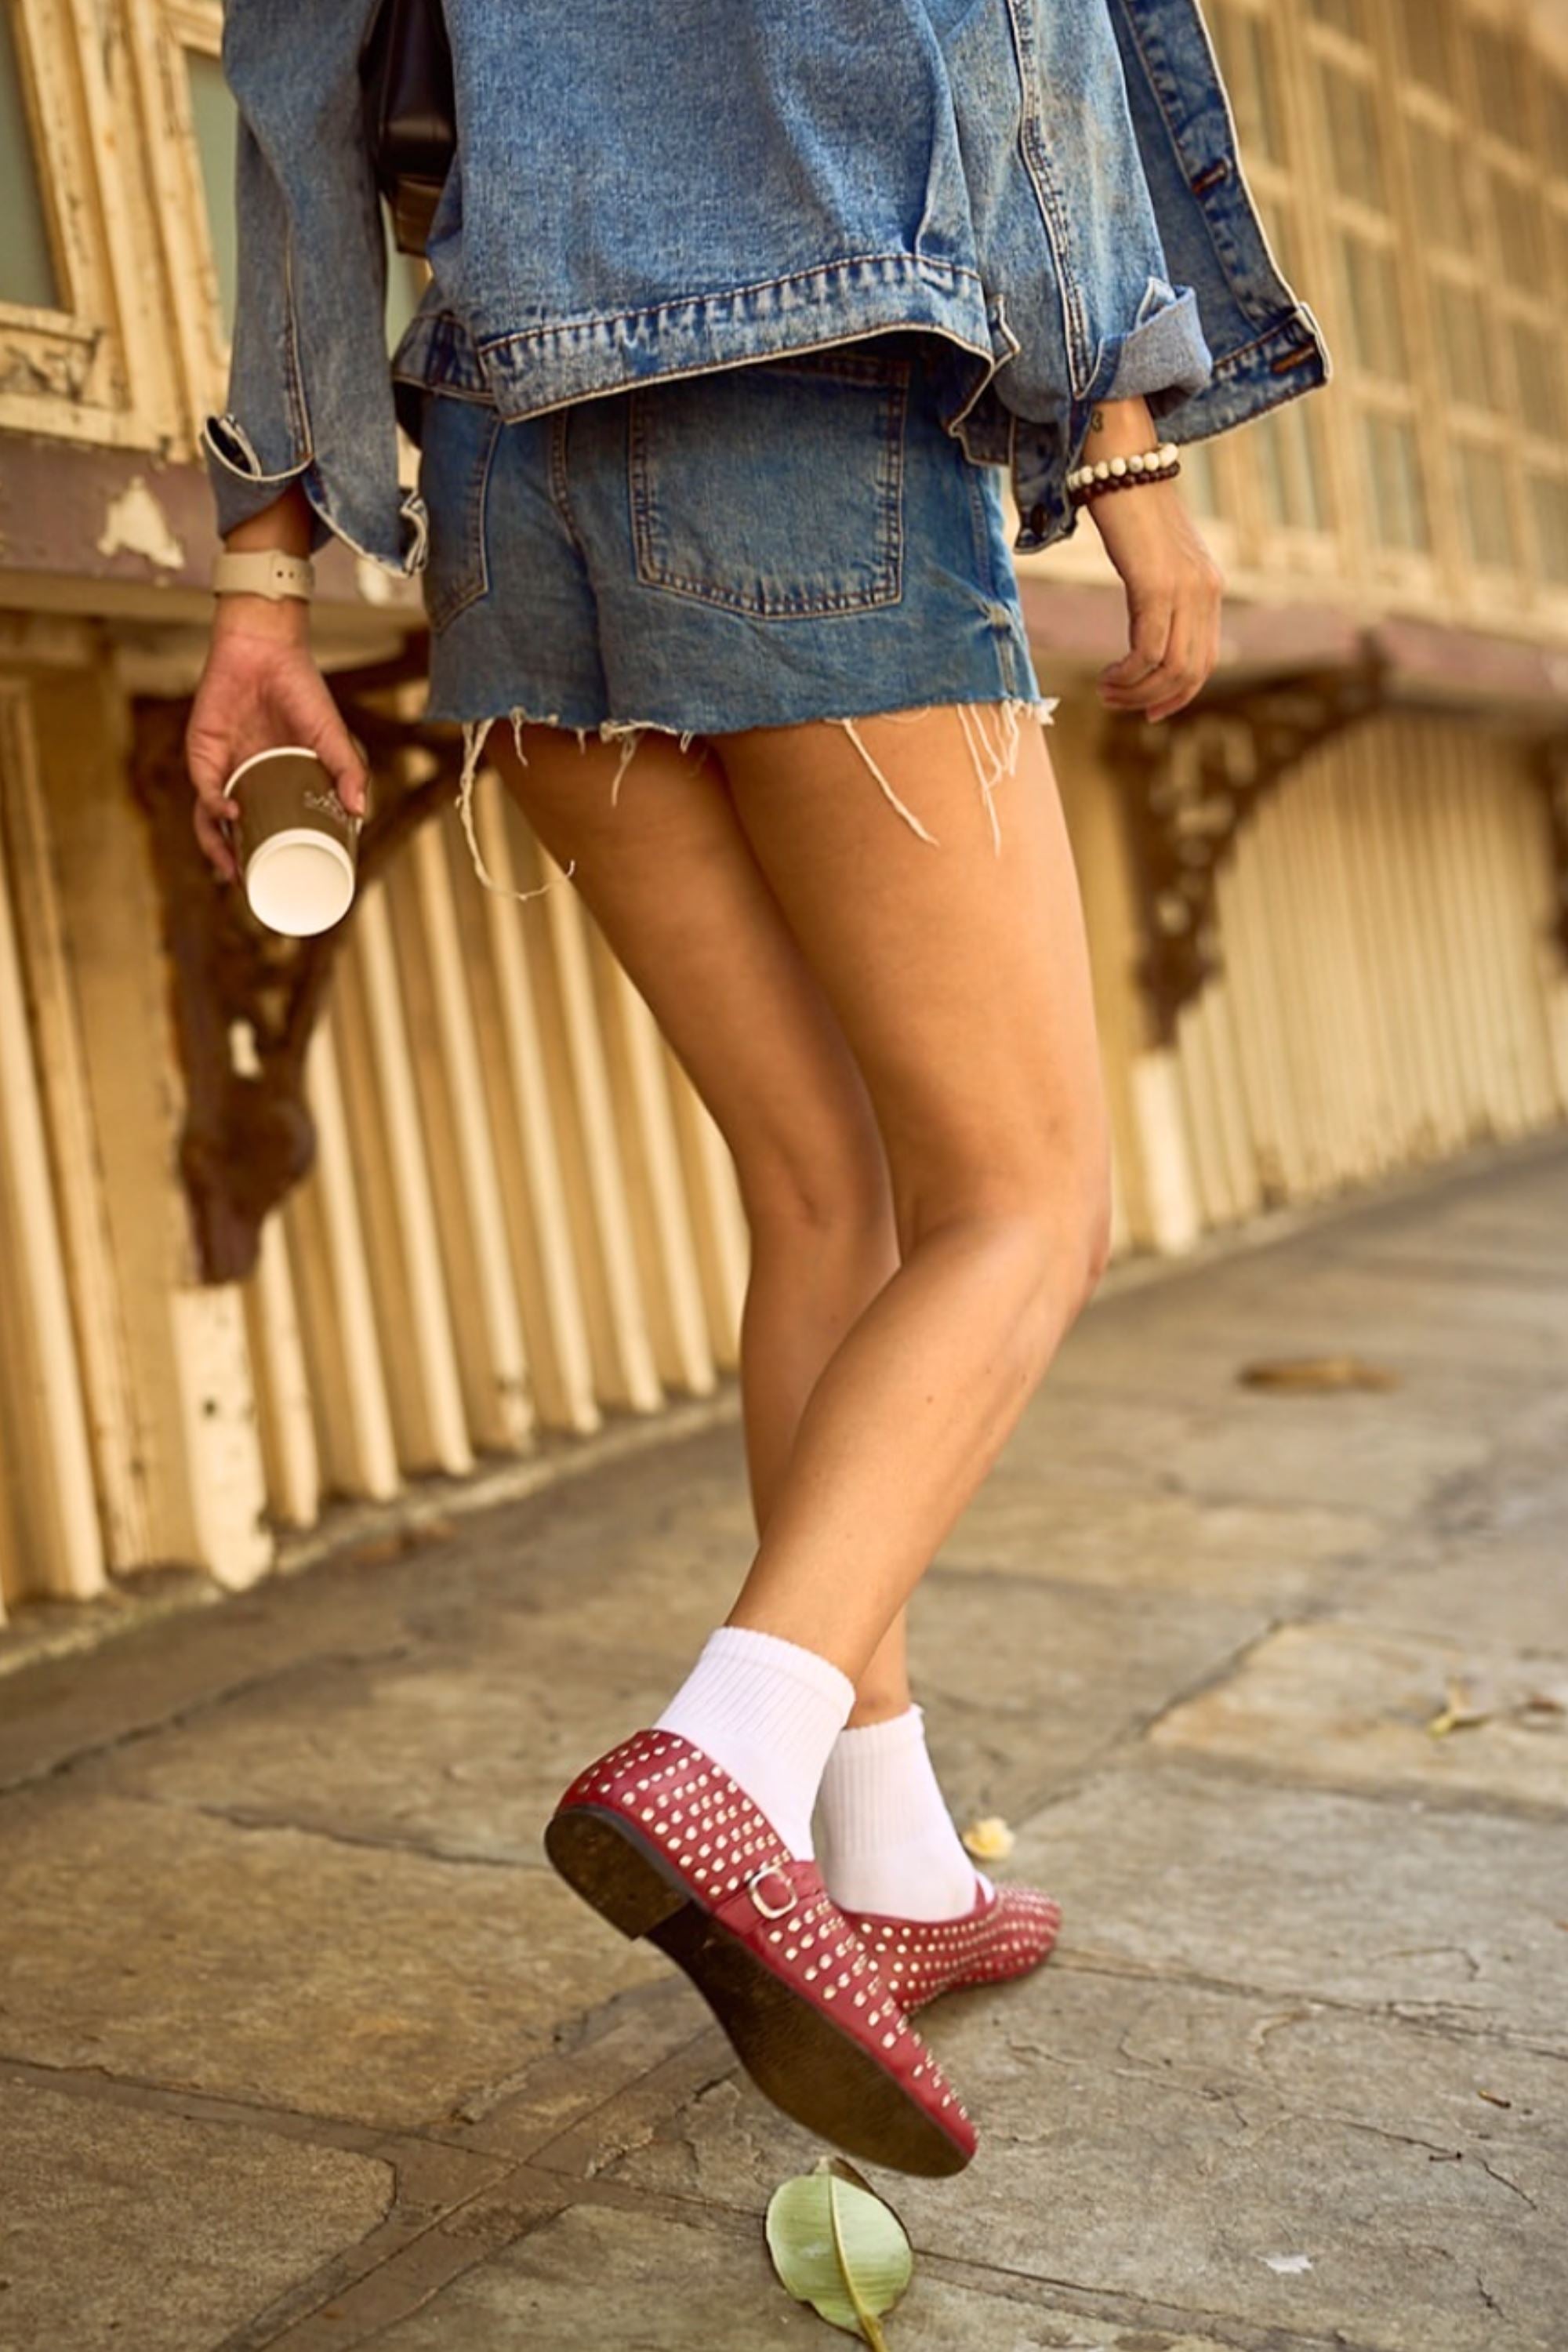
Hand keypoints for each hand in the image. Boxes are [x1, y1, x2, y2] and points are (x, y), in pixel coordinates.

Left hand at [185, 597, 367, 882]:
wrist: (266, 647)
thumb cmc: (300, 689)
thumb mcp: (332, 736)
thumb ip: (349, 771)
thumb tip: (362, 813)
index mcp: (275, 783)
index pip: (267, 829)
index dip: (269, 859)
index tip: (280, 885)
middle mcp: (245, 780)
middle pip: (234, 833)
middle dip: (237, 865)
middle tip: (250, 889)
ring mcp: (222, 768)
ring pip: (210, 820)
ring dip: (216, 847)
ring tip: (232, 870)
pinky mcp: (202, 751)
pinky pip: (202, 787)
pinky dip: (212, 805)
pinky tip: (228, 814)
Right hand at [1089, 474, 1224, 723]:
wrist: (1121, 461)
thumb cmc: (1128, 506)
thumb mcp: (1154, 557)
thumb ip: (1160, 592)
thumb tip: (1148, 627)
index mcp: (1208, 587)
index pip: (1205, 660)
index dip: (1179, 695)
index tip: (1149, 711)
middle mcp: (1205, 591)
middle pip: (1190, 673)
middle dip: (1153, 700)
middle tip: (1117, 702)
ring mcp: (1185, 589)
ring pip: (1169, 668)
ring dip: (1135, 691)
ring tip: (1106, 691)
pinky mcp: (1157, 585)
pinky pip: (1147, 651)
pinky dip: (1126, 674)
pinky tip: (1106, 675)